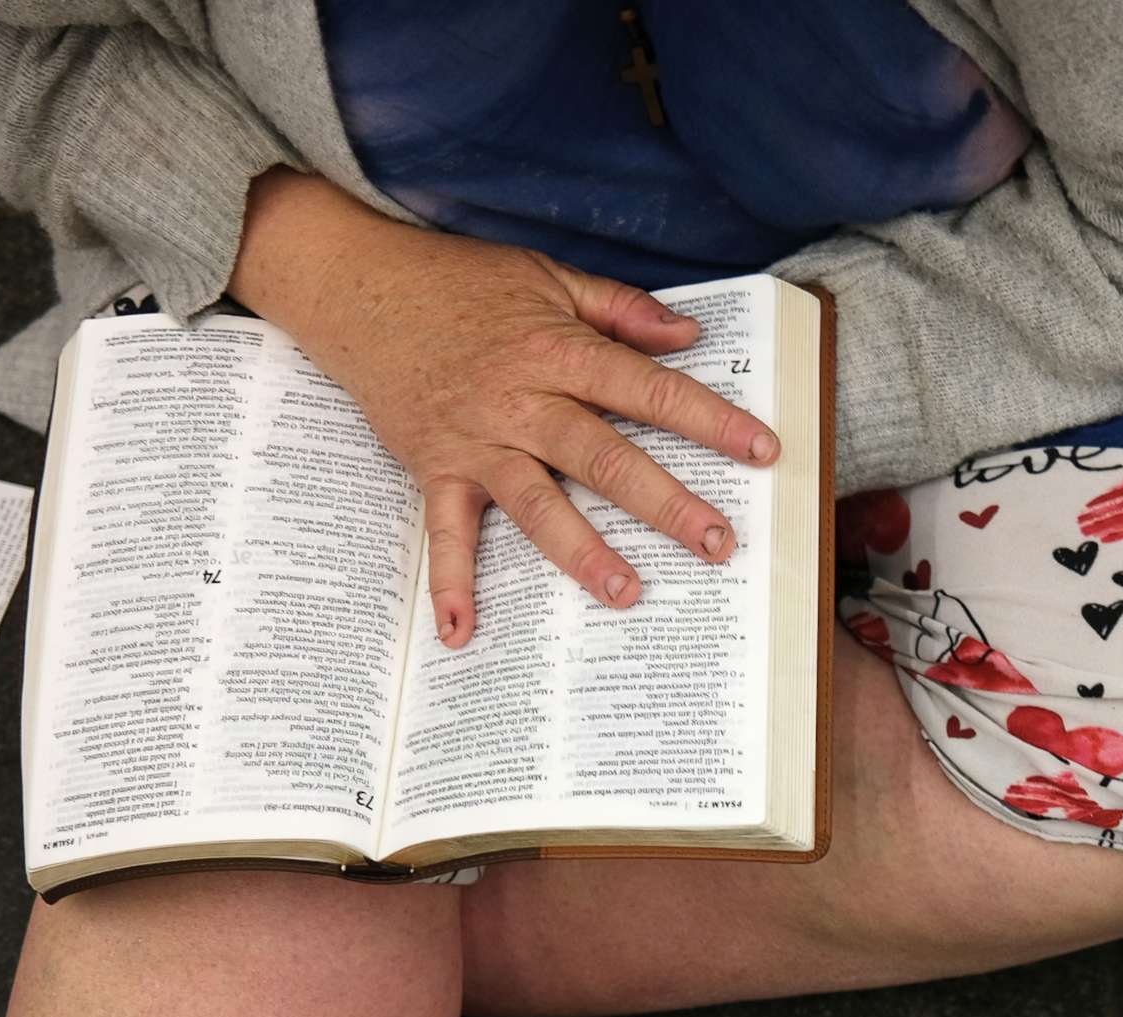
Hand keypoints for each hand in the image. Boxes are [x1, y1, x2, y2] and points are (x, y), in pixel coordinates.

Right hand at [227, 170, 778, 645]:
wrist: (359, 286)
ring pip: (539, 504)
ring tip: (629, 594)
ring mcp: (478, 441)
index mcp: (560, 352)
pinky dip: (451, 583)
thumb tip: (688, 335)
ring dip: (583, 552)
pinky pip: (445, 533)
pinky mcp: (436, 468)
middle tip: (717, 544)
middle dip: (666, 503)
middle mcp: (523, 402)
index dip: (710, 420)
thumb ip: (620, 310)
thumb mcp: (547, 276)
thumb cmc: (459, 281)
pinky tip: (462, 633)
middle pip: (605, 458)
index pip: (650, 391)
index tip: (763, 451)